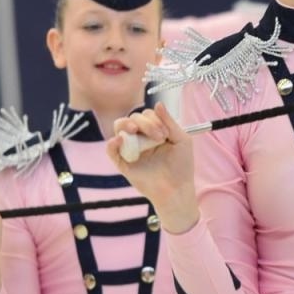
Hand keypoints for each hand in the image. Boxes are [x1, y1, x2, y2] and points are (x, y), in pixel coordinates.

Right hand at [107, 102, 199, 229]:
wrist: (176, 190)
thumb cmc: (181, 166)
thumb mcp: (181, 140)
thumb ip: (170, 121)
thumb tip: (158, 104)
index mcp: (154, 131)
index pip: (146, 115)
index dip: (154, 119)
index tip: (165, 134)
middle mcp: (140, 138)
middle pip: (133, 118)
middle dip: (145, 123)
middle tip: (158, 136)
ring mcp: (131, 150)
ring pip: (119, 128)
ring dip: (126, 125)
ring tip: (135, 131)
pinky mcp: (123, 163)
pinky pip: (111, 151)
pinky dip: (112, 144)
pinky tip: (119, 140)